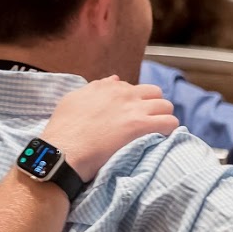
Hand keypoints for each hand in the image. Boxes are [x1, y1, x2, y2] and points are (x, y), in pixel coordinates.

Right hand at [42, 76, 177, 179]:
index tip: (132, 115)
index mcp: (108, 87)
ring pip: (166, 106)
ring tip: (156, 132)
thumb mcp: (73, 100)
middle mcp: (124, 93)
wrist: (62, 151)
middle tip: (148, 123)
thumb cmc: (62, 130)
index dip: (136, 102)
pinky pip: (170, 122)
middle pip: (155, 93)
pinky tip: (161, 139)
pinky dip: (169, 130)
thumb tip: (114, 80)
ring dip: (163, 118)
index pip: (135, 88)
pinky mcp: (141, 126)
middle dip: (154, 106)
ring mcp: (134, 109)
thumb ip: (95, 88)